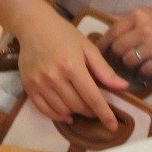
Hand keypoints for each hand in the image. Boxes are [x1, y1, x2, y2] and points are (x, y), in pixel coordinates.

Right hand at [16, 9, 127, 128]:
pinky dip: (57, 116)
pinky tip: (66, 115)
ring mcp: (39, 83)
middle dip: (91, 111)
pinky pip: (44, 110)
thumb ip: (104, 70)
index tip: (113, 126)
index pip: (92, 97)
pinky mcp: (28, 86)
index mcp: (72, 65)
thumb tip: (123, 87)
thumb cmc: (64, 34)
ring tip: (82, 108)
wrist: (33, 26)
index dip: (104, 113)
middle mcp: (54, 76)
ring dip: (76, 113)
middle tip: (96, 109)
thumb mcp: (88, 47)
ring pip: (62, 110)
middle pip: (78, 105)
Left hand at [97, 7, 151, 74]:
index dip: (103, 45)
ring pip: (128, 61)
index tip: (100, 55)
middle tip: (121, 63)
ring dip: (131, 66)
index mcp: (140, 14)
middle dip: (117, 58)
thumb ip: (133, 20)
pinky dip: (145, 73)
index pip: (111, 31)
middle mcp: (144, 26)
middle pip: (117, 48)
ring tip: (140, 65)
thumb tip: (108, 21)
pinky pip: (144, 71)